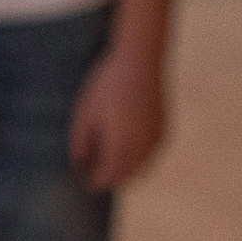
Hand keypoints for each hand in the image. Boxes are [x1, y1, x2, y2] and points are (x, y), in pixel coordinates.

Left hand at [67, 39, 165, 191]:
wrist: (140, 59)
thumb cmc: (108, 84)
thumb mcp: (85, 113)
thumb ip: (80, 143)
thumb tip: (78, 163)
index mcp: (121, 147)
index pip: (106, 178)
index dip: (93, 181)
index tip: (82, 178)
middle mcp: (142, 148)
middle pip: (124, 177)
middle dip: (109, 177)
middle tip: (93, 171)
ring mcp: (155, 140)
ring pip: (140, 169)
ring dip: (124, 170)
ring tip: (107, 161)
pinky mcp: (164, 129)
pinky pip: (150, 155)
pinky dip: (138, 158)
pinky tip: (125, 149)